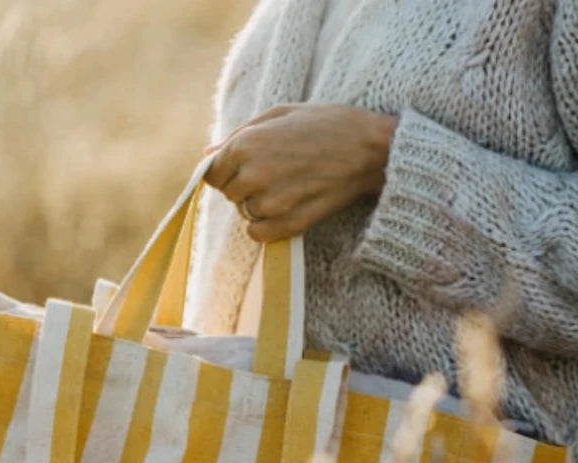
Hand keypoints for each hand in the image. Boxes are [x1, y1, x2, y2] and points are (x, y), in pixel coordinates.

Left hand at [203, 103, 398, 242]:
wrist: (369, 149)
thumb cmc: (326, 124)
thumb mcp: (281, 114)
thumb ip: (239, 134)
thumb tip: (207, 153)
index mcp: (246, 145)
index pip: (213, 173)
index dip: (226, 170)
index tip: (246, 166)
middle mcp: (253, 175)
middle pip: (228, 193)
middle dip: (243, 185)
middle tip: (274, 172)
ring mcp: (271, 203)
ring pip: (245, 212)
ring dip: (258, 204)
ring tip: (287, 185)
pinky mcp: (289, 224)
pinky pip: (258, 234)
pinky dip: (267, 225)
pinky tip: (287, 207)